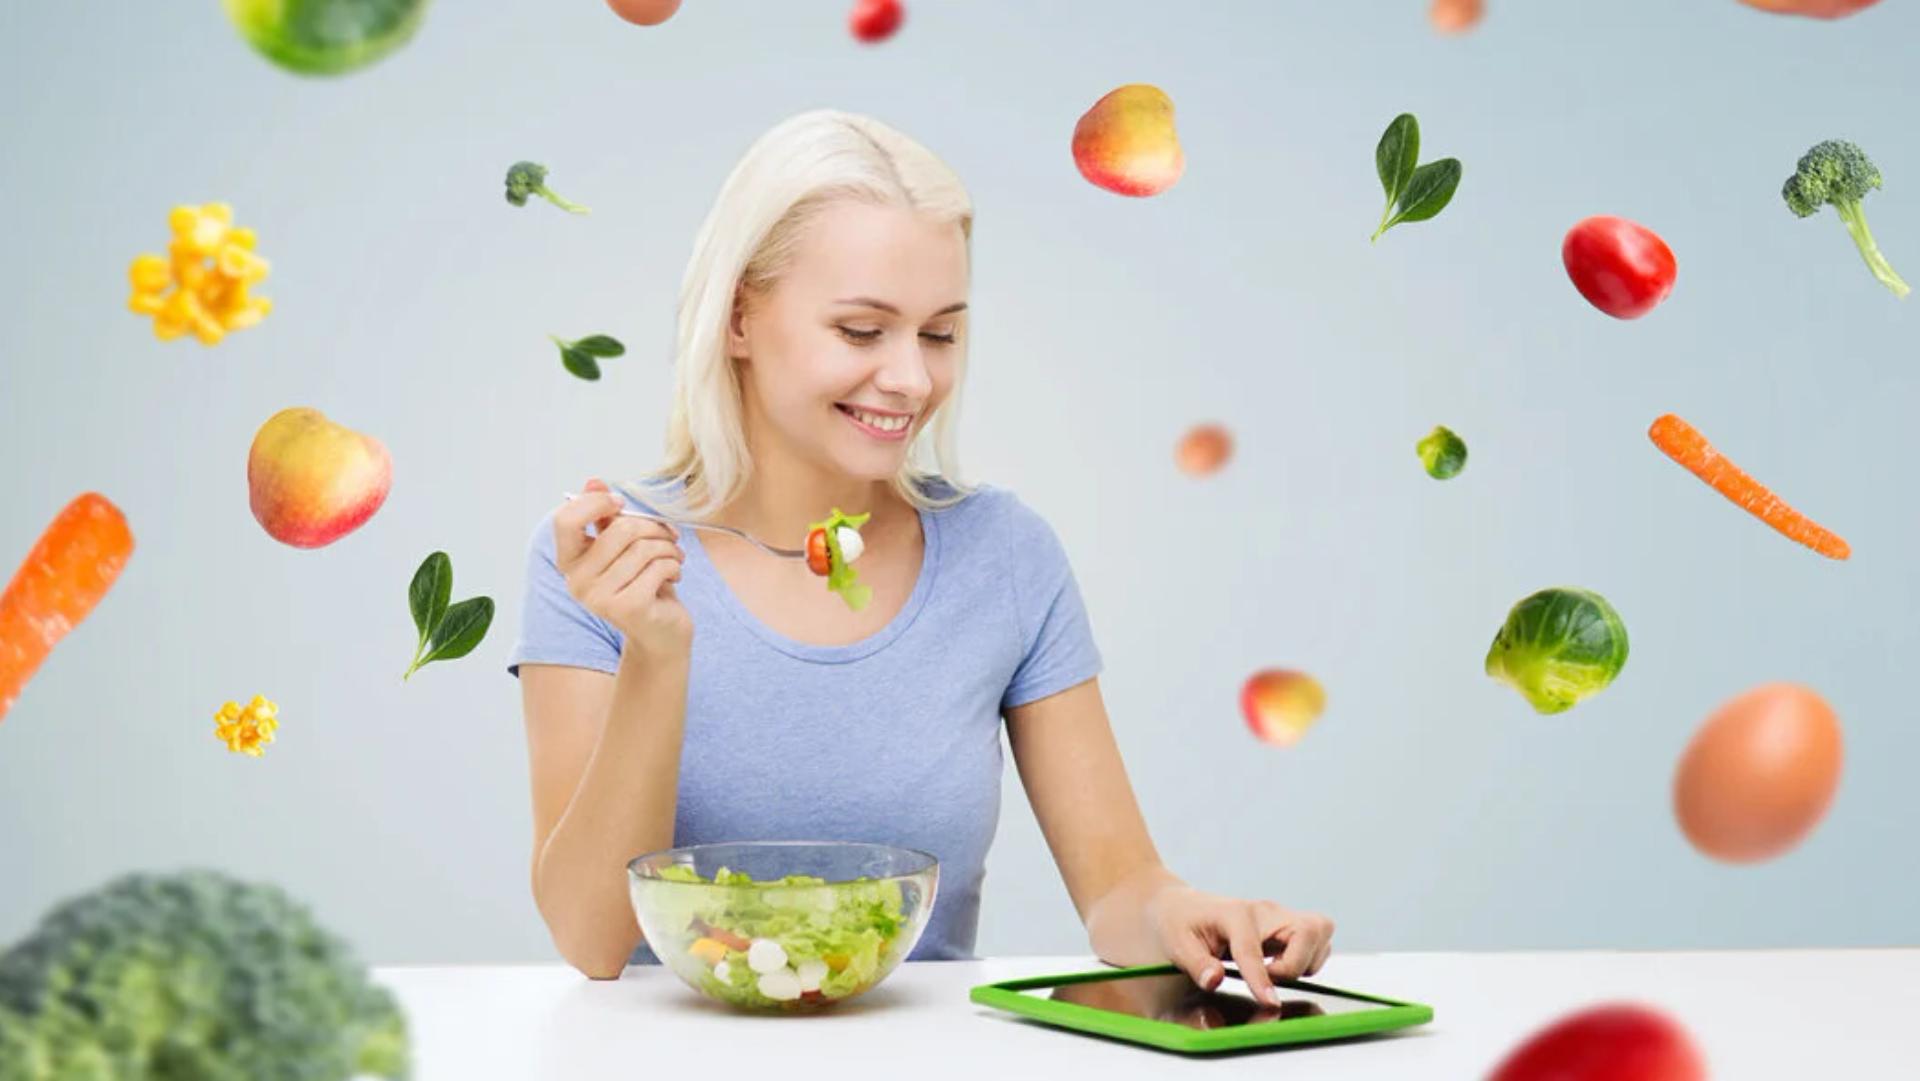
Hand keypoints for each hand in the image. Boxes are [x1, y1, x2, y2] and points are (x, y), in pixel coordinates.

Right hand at [553, 478, 690, 657]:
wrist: (659, 634)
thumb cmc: (641, 584)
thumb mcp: (622, 549)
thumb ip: (604, 517)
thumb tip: (593, 481)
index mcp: (570, 563)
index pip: (565, 521)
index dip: (594, 503)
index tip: (620, 503)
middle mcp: (577, 582)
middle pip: (621, 529)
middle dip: (654, 527)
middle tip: (669, 536)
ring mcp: (600, 598)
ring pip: (645, 548)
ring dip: (669, 548)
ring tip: (674, 557)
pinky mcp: (628, 608)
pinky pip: (659, 567)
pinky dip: (675, 565)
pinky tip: (675, 575)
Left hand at [1146, 885, 1334, 1008]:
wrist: (1182, 906)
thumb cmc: (1179, 923)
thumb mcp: (1177, 944)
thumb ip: (1196, 964)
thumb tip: (1214, 980)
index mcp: (1235, 914)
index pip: (1253, 948)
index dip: (1261, 978)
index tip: (1269, 1002)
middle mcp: (1264, 911)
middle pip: (1309, 929)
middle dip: (1298, 962)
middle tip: (1271, 976)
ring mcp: (1279, 917)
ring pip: (1320, 933)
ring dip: (1305, 961)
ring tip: (1274, 971)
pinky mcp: (1287, 926)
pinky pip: (1316, 941)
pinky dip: (1307, 958)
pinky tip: (1279, 965)